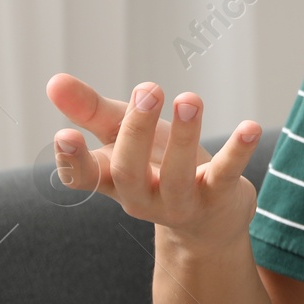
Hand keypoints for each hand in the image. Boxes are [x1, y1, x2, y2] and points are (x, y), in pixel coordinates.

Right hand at [46, 74, 261, 251]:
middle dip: (136, 131)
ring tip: (190, 99)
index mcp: (113, 180)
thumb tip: (52, 81)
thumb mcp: (125, 135)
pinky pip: (226, 175)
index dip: (72, 160)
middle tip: (147, 91)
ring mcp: (181, 202)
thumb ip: (91, 111)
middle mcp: (142, 197)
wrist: (207, 222)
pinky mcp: (218, 198)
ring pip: (177, 175)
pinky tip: (250, 127)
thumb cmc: (158, 166)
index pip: (83, 178)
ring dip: (185, 136)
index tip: (65, 134)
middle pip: (130, 171)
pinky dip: (238, 150)